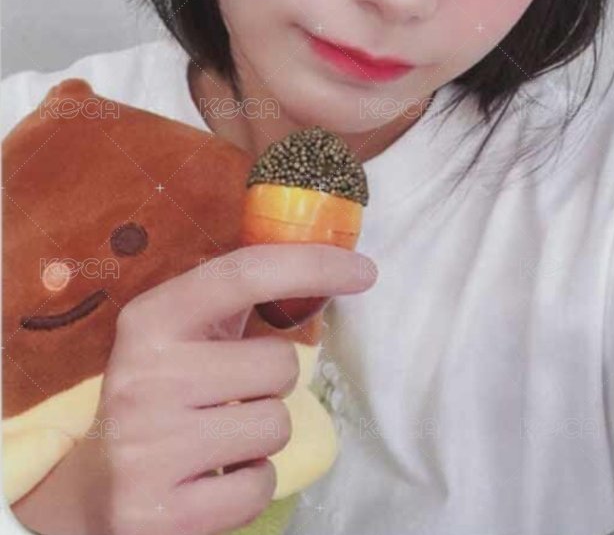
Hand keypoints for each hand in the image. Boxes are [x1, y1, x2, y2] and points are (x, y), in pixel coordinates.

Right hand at [13, 243, 375, 534]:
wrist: (94, 486)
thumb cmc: (160, 392)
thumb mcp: (180, 334)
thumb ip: (234, 298)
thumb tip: (324, 260)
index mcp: (150, 319)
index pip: (244, 274)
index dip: (311, 265)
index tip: (364, 270)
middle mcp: (144, 375)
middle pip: (278, 364)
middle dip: (270, 383)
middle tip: (230, 394)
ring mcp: (147, 447)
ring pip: (276, 426)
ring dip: (262, 434)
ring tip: (219, 435)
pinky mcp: (159, 511)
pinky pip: (260, 486)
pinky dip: (251, 482)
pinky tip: (214, 476)